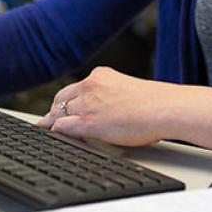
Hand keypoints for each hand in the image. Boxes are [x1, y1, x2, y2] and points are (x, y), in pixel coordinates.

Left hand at [37, 66, 211, 151]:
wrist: (165, 108)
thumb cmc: (156, 103)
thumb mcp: (127, 88)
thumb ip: (110, 94)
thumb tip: (105, 108)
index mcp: (101, 76)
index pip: (74, 89)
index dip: (64, 101)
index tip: (58, 108)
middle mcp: (91, 86)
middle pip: (61, 99)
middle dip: (54, 111)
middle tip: (48, 121)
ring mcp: (89, 104)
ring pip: (59, 113)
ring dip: (53, 122)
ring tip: (47, 130)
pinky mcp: (89, 122)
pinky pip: (63, 127)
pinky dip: (56, 131)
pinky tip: (53, 135)